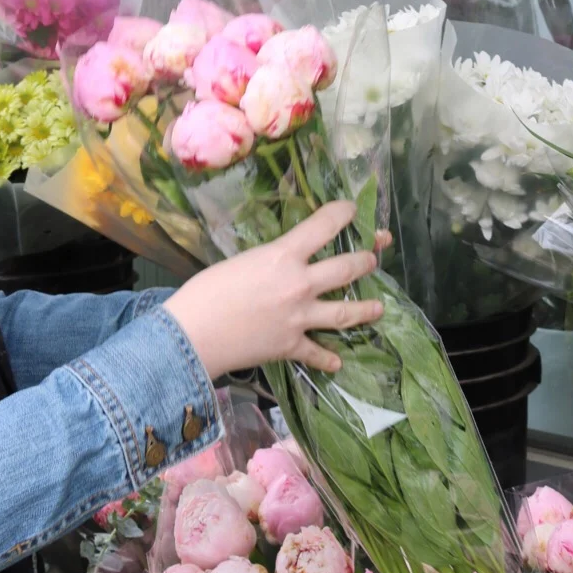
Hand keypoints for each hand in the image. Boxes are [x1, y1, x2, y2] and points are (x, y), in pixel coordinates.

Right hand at [163, 200, 388, 378]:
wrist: (193, 334)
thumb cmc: (205, 291)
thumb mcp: (240, 262)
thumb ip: (268, 263)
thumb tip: (277, 268)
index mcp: (283, 255)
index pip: (324, 226)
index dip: (343, 213)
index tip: (352, 210)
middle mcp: (300, 284)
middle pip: (347, 268)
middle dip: (365, 261)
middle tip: (373, 258)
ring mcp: (300, 318)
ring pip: (345, 312)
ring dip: (366, 309)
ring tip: (380, 308)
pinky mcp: (291, 346)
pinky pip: (317, 353)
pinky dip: (328, 358)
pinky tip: (338, 362)